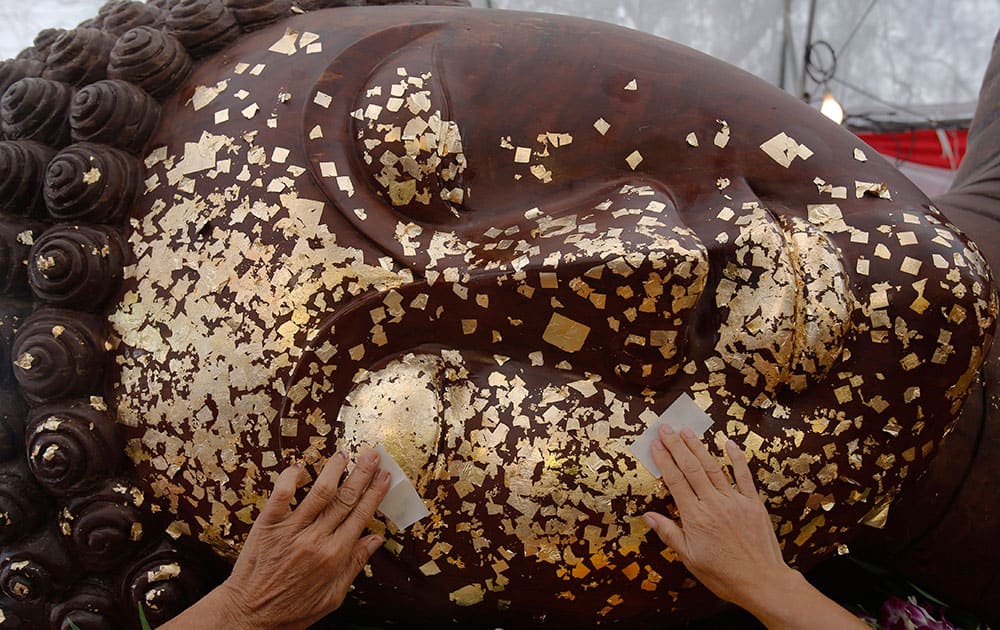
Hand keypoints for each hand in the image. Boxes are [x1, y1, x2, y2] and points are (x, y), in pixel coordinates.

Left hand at [182, 448, 391, 629]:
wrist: (249, 615)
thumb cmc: (291, 610)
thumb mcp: (332, 596)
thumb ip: (354, 565)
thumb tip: (375, 539)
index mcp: (334, 557)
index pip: (361, 516)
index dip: (375, 493)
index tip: (385, 476)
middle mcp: (316, 540)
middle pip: (345, 499)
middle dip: (362, 475)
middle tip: (372, 455)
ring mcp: (291, 531)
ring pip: (319, 492)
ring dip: (334, 470)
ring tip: (344, 455)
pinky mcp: (268, 526)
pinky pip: (282, 495)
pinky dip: (291, 478)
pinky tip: (300, 467)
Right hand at [644, 426, 868, 629]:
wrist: (762, 582)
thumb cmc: (723, 575)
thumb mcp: (690, 559)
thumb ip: (669, 534)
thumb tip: (648, 516)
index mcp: (695, 517)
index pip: (676, 481)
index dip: (664, 460)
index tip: (655, 444)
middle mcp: (714, 504)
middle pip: (691, 468)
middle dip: (677, 446)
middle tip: (667, 428)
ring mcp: (735, 501)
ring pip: (713, 467)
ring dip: (698, 447)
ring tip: (687, 431)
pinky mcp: (753, 504)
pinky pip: (744, 476)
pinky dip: (736, 458)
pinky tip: (729, 444)